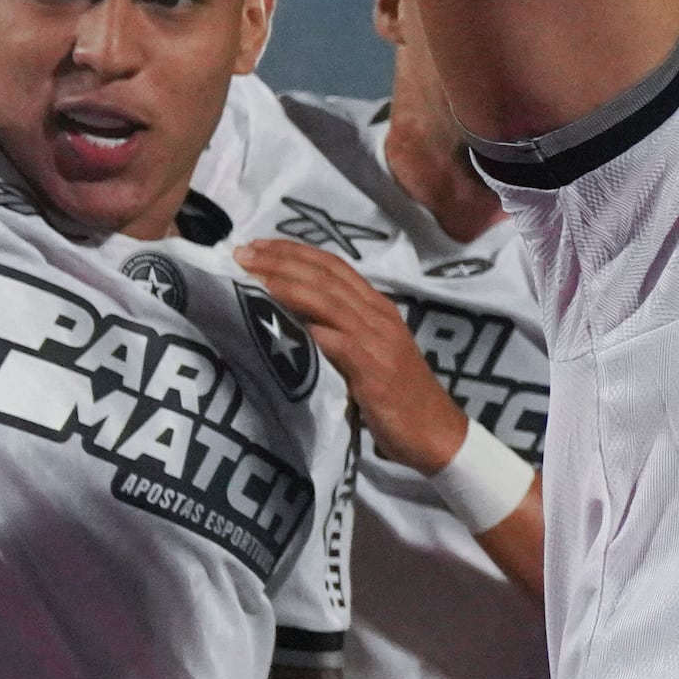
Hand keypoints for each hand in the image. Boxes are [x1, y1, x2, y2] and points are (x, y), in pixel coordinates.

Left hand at [234, 237, 464, 471]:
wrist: (436, 433)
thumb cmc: (399, 397)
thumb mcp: (371, 353)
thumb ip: (342, 331)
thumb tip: (295, 318)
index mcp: (379, 308)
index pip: (335, 267)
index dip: (295, 252)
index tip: (257, 245)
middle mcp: (379, 316)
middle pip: (327, 276)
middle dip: (282, 260)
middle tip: (242, 253)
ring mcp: (378, 341)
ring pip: (328, 300)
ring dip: (287, 285)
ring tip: (252, 276)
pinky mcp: (373, 369)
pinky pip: (337, 341)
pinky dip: (309, 327)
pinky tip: (280, 319)